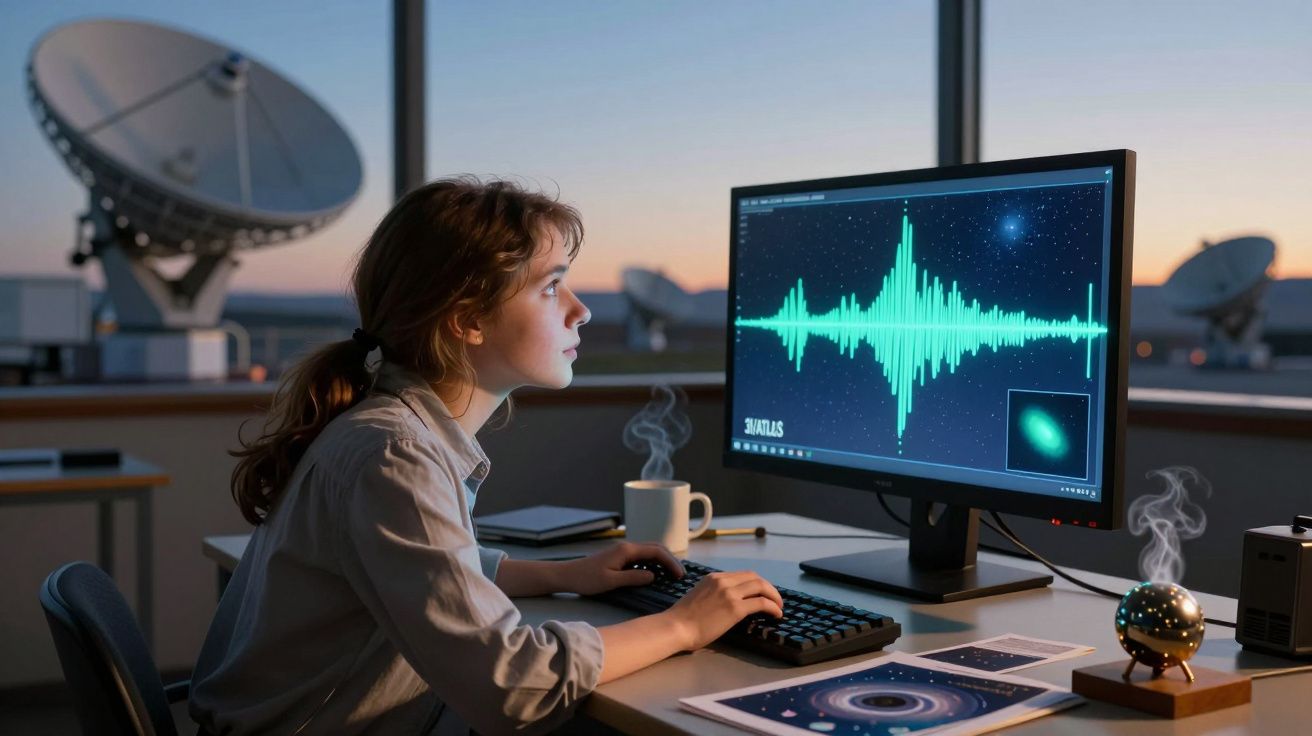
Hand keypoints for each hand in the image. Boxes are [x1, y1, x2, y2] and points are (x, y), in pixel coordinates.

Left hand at [560, 542, 684, 595]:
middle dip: (670, 560)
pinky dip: (654, 562)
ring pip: (650, 551)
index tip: (680, 575)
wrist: (568, 575)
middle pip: (656, 548)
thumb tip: (653, 576)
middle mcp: (627, 546)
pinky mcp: (620, 556)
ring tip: (672, 575)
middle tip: (680, 576)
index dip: (671, 562)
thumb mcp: (611, 581)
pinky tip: (657, 573)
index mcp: (627, 550)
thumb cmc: (587, 579)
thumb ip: (633, 578)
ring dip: (663, 560)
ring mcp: (624, 550)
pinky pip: (642, 556)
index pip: (656, 552)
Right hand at [663, 570, 783, 650]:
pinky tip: (776, 614)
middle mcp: (723, 581)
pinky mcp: (735, 608)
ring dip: (774, 596)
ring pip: (761, 586)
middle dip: (769, 587)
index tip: (763, 593)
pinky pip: (761, 603)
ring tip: (779, 607)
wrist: (675, 627)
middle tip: (775, 600)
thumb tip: (726, 604)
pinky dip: (773, 607)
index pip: (742, 575)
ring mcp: (729, 593)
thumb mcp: (699, 597)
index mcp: (713, 578)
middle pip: (755, 577)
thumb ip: (713, 595)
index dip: (757, 583)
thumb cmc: (682, 619)